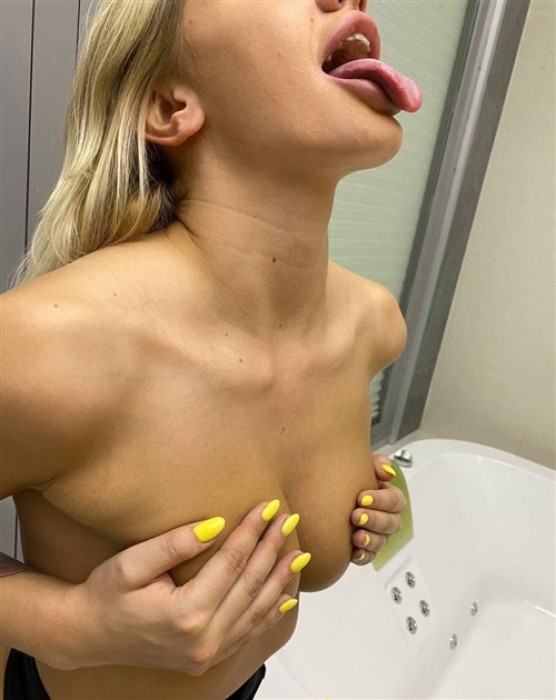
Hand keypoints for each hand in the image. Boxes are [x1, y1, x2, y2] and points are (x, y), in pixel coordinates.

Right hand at [62, 502, 305, 674]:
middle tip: (290, 518)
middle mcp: (203, 640)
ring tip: (300, 552)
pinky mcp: (208, 658)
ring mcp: (207, 654)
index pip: (231, 563)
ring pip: (256, 610)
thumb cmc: (106, 594)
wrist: (88, 634)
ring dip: (280, 579)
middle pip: (249, 585)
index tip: (269, 505)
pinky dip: (270, 611)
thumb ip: (174, 544)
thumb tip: (216, 525)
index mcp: (185, 614)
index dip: (252, 531)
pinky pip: (249, 632)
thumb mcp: (130, 564)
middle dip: (273, 548)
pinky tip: (286, 595)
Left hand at [350, 453, 407, 564]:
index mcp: (388, 496)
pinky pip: (369, 556)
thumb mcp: (361, 463)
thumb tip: (387, 472)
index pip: (395, 500)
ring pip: (381, 541)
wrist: (326, 492)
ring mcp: (377, 534)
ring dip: (370, 539)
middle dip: (375, 520)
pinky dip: (363, 555)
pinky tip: (354, 552)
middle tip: (356, 516)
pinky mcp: (365, 548)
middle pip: (391, 523)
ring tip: (356, 536)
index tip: (362, 497)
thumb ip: (377, 463)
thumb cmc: (348, 477)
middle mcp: (386, 516)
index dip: (381, 500)